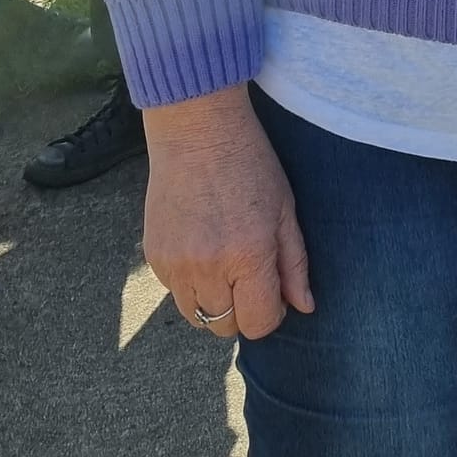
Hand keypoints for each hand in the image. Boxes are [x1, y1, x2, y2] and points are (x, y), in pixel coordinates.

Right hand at [142, 84, 313, 342]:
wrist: (196, 130)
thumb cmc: (250, 164)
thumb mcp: (285, 209)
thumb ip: (294, 264)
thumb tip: (304, 308)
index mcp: (248, 255)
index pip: (257, 324)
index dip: (270, 315)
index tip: (274, 292)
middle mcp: (208, 267)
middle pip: (223, 327)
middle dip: (242, 311)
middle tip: (250, 277)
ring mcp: (175, 264)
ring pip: (195, 316)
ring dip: (213, 302)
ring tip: (225, 264)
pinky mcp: (153, 256)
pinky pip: (174, 292)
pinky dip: (190, 283)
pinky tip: (202, 248)